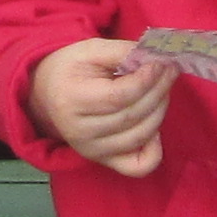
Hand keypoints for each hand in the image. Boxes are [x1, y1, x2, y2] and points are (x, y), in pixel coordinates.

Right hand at [28, 39, 175, 176]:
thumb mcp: (91, 50)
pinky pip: (138, 166)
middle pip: (133, 116)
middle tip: (170, 71)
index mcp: (71, 100)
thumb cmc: (72, 69)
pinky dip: (155, 150)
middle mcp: (79, 132)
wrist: (47, 94)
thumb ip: (122, 52)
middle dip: (159, 91)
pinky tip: (155, 128)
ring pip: (140, 136)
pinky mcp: (103, 161)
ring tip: (163, 89)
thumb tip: (156, 59)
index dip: (147, 80)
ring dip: (160, 111)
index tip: (161, 63)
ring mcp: (91, 150)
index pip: (119, 96)